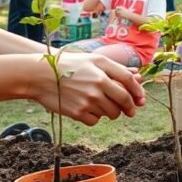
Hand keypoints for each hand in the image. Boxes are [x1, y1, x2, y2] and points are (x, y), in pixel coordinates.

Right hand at [27, 52, 145, 125]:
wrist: (40, 76)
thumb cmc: (69, 65)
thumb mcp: (94, 60)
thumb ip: (117, 69)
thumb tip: (137, 76)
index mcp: (102, 70)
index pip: (128, 82)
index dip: (138, 92)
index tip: (141, 100)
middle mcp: (97, 86)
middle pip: (123, 101)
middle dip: (129, 108)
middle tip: (129, 111)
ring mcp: (88, 101)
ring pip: (111, 113)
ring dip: (111, 112)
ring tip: (102, 105)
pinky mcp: (78, 113)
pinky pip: (95, 121)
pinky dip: (95, 117)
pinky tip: (88, 109)